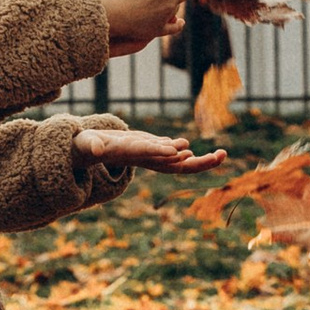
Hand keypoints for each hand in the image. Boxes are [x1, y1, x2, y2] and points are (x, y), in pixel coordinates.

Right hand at [75, 123, 227, 173]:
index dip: (165, 153)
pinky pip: (177, 155)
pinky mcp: (155, 151)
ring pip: (180, 162)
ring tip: (222, 155)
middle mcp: (147, 159)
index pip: (152, 155)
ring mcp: (153, 156)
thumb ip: (92, 145)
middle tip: (219, 157)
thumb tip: (94, 147)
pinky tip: (204, 152)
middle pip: (175, 165)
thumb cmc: (86, 146)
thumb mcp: (87, 144)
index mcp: (131, 154)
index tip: (180, 150)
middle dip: (196, 162)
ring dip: (201, 160)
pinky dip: (191, 153)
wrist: (90, 150)